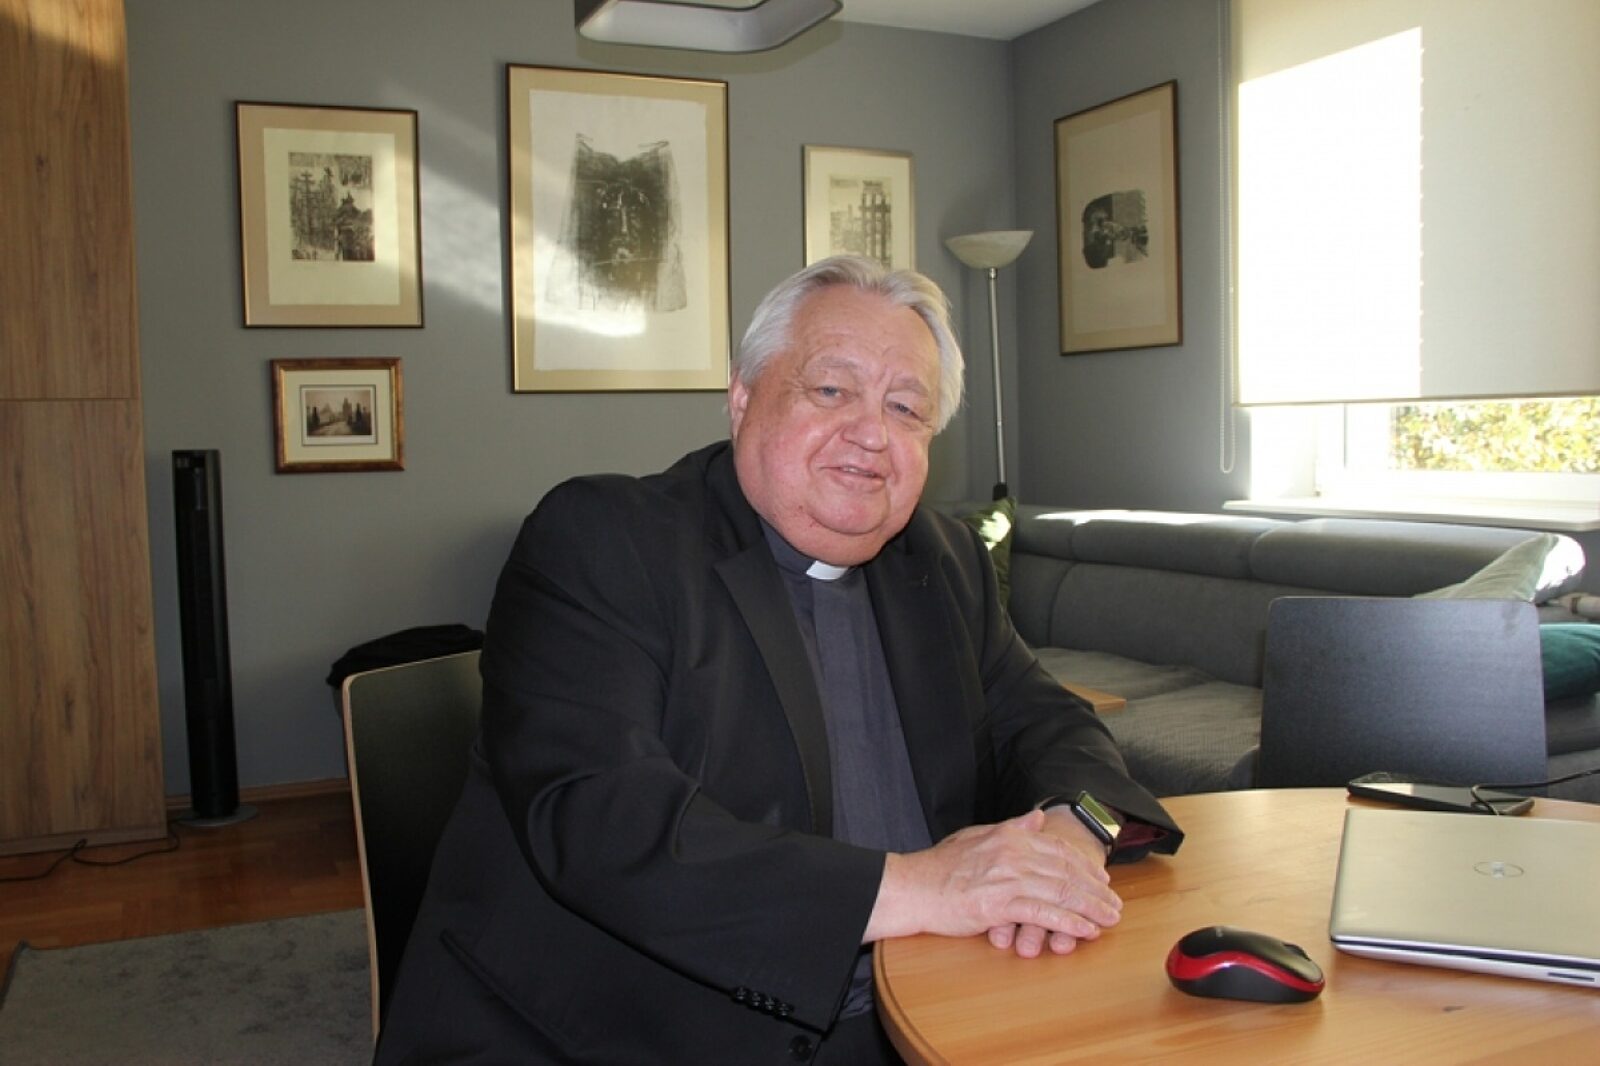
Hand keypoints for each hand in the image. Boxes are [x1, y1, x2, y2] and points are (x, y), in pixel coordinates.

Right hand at [864, 809, 1121, 952]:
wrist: (911, 888)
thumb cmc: (939, 867)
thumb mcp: (976, 836)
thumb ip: (1010, 828)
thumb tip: (1037, 817)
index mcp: (1009, 836)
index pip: (1058, 850)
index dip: (1085, 866)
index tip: (1102, 880)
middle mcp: (1012, 853)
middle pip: (1066, 871)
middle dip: (1095, 889)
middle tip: (1114, 905)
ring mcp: (1007, 878)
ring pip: (1061, 892)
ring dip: (1090, 908)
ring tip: (1108, 919)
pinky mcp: (999, 905)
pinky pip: (1043, 914)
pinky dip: (1069, 923)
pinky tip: (1085, 931)